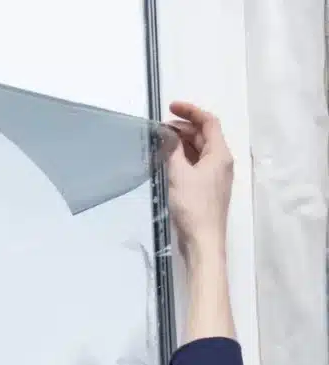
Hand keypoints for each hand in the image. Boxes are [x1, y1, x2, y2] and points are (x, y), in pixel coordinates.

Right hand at [166, 101, 233, 259]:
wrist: (203, 240)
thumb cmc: (194, 207)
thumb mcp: (179, 176)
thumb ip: (173, 152)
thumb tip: (167, 136)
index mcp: (219, 154)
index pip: (208, 122)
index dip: (190, 111)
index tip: (171, 107)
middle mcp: (221, 161)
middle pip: (204, 136)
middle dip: (183, 128)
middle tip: (160, 129)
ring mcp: (215, 176)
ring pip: (199, 151)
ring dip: (182, 144)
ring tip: (161, 143)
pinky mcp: (207, 189)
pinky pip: (196, 165)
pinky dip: (183, 158)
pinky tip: (168, 162)